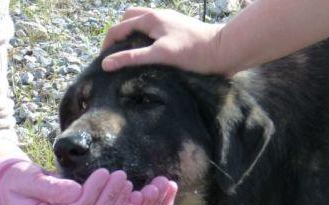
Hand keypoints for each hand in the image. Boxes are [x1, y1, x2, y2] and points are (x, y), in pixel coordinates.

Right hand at [101, 8, 224, 74]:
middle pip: (129, 19)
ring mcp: (170, 21)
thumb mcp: (160, 55)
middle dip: (119, 34)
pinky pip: (156, 29)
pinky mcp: (179, 29)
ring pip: (143, 22)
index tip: (104, 63)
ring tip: (132, 55)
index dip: (108, 44)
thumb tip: (106, 64)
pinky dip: (147, 38)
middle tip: (116, 55)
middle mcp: (159, 16)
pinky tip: (152, 54)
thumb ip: (132, 58)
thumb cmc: (194, 53)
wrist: (224, 50)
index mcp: (151, 19)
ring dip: (134, 35)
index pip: (119, 28)